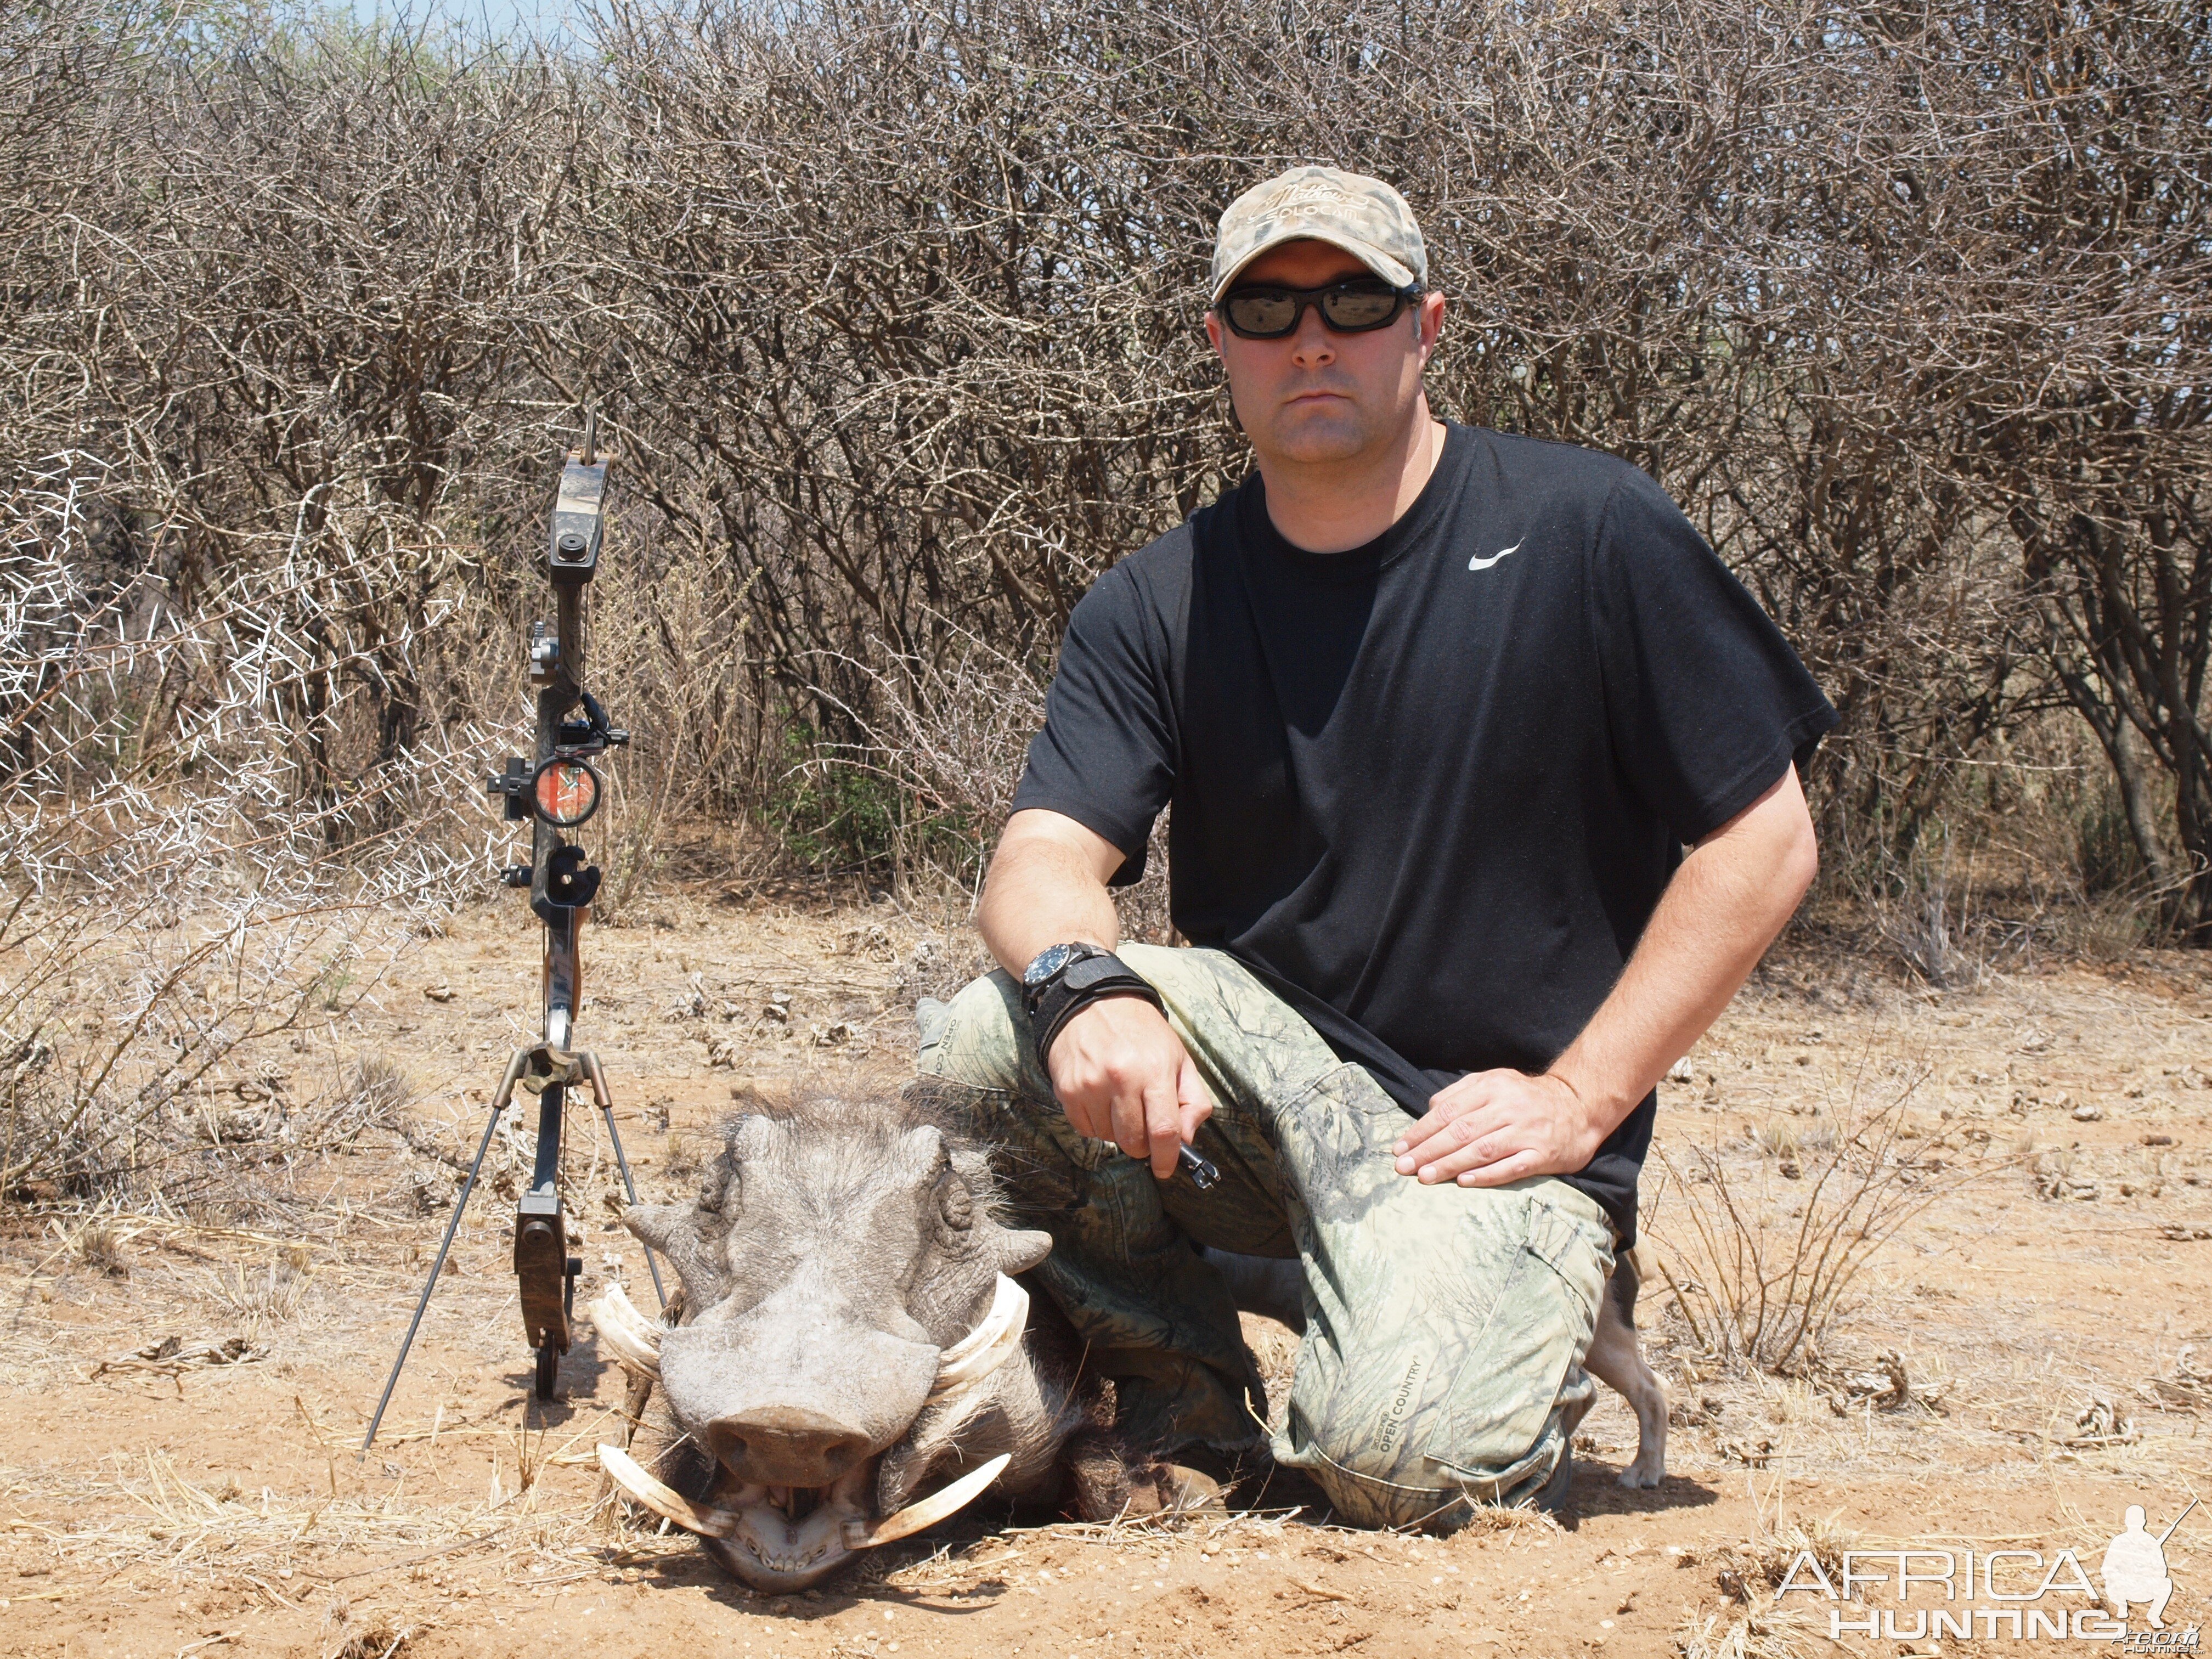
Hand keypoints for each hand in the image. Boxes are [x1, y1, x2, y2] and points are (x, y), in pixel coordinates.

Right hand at [1045, 994, 1213, 1179]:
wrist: (1093, 1002)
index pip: (1164, 1131)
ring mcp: (1090, 1085)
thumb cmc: (1142, 1033)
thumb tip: (1186, 1140)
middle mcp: (1121, 1078)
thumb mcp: (1179, 1059)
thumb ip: (1192, 1100)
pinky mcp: (1067, 1090)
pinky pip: (1086, 1130)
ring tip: (1121, 1102)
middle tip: (1144, 1125)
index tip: (1165, 1168)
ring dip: (1119, 1131)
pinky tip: (1102, 1100)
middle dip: (1143, 1144)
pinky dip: (1097, 1124)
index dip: (1167, 1158)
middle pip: (1134, 1142)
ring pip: (1109, 1138)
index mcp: (1154, 1070)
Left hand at [1391, 1069, 1605, 1185]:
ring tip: (1425, 1177)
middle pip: (1460, 1131)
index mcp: (1491, 1088)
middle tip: (1403, 1167)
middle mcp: (1508, 1108)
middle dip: (1428, 1151)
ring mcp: (1526, 1132)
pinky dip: (1486, 1175)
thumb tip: (1429, 1111)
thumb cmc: (1526, 1097)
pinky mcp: (1542, 1154)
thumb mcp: (1495, 1081)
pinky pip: (1511, 1167)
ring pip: (1481, 1150)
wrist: (1579, 1104)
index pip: (1448, 1111)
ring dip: (1449, 1164)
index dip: (1421, 1131)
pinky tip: (1464, 1182)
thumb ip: (1461, 1093)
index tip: (1399, 1148)